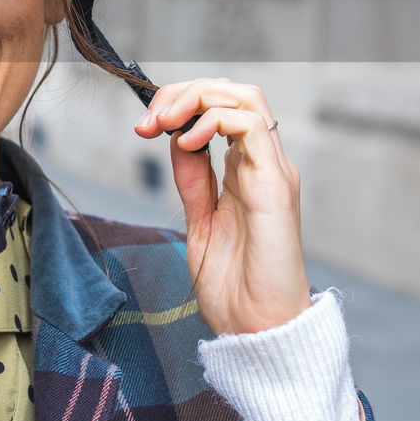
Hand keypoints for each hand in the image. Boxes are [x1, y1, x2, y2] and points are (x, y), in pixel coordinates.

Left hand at [134, 78, 310, 335]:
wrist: (257, 328)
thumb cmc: (235, 286)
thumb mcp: (200, 221)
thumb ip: (193, 180)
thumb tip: (176, 140)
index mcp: (247, 171)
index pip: (220, 108)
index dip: (179, 104)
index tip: (143, 126)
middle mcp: (264, 164)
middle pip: (232, 92)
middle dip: (184, 93)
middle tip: (149, 120)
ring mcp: (273, 171)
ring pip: (246, 98)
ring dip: (197, 99)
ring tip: (165, 124)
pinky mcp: (276, 184)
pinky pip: (252, 127)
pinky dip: (214, 120)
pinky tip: (188, 141)